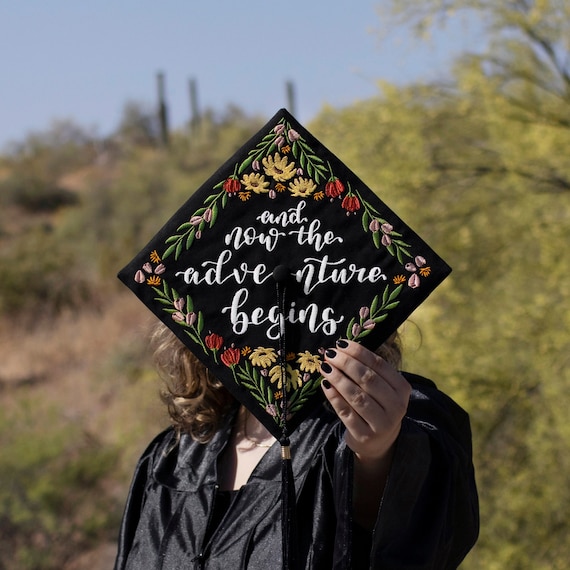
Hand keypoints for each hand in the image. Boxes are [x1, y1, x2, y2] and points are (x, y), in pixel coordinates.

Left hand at [320, 339, 411, 528]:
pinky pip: (346, 413)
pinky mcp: (365, 436)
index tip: (341, 343)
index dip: (358, 352)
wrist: (379, 442)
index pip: (379, 365)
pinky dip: (334, 397)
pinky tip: (325, 385)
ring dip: (338, 378)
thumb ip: (368, 370)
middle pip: (368, 379)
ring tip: (325, 367)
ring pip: (356, 396)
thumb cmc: (378, 406)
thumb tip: (341, 349)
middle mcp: (396, 406)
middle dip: (346, 363)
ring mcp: (382, 423)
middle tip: (329, 354)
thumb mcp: (382, 389)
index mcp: (402, 389)